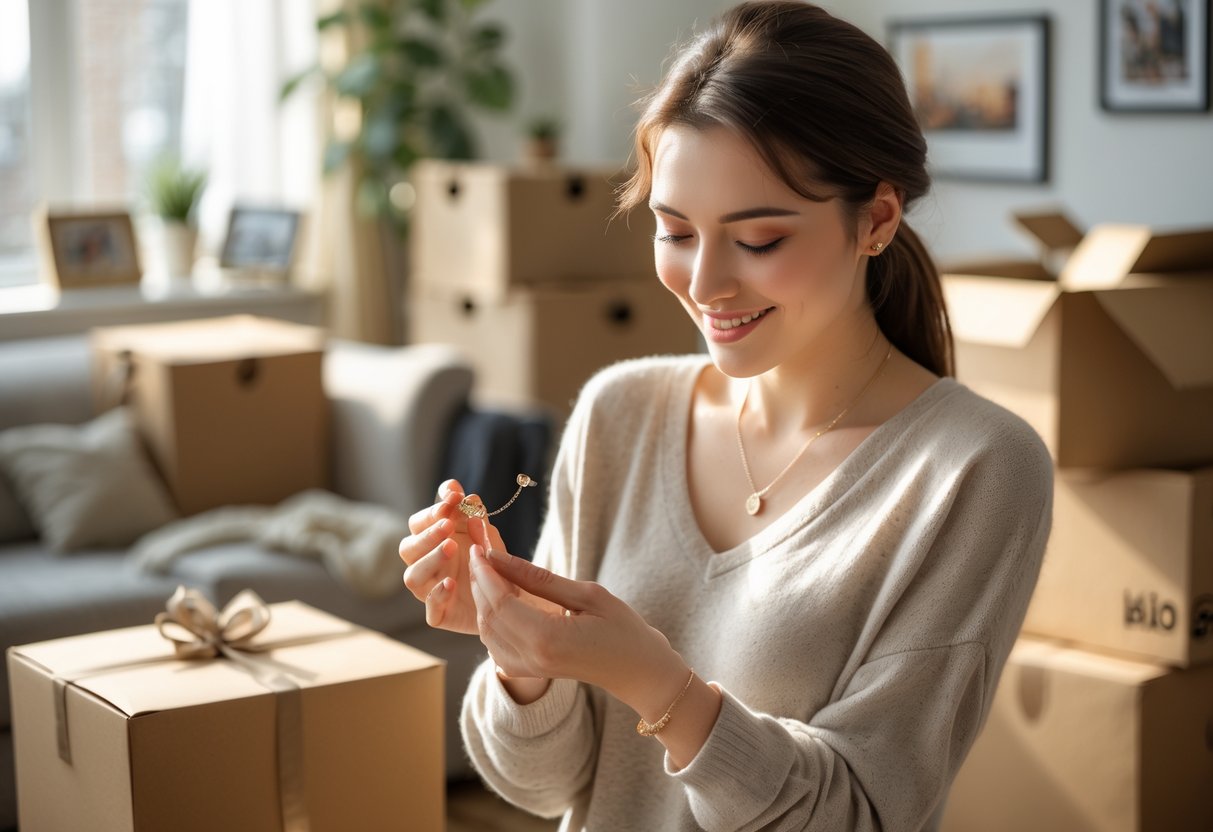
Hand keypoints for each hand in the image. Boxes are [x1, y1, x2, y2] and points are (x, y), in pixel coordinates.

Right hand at [399, 479, 506, 634]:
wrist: (507, 595)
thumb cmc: (489, 560)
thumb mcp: (485, 532)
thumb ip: (471, 511)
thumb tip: (457, 488)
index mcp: (430, 542)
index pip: (418, 523)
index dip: (432, 511)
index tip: (454, 499)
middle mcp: (424, 565)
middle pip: (408, 548)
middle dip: (427, 535)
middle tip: (448, 525)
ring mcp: (429, 590)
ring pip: (412, 577)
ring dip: (429, 560)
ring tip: (451, 547)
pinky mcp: (440, 614)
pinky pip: (430, 609)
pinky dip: (438, 594)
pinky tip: (452, 582)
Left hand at [466, 540, 684, 713]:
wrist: (638, 671)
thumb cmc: (622, 629)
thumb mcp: (587, 594)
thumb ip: (540, 578)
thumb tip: (500, 558)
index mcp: (547, 638)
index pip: (500, 601)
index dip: (486, 572)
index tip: (479, 547)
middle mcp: (532, 658)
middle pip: (489, 616)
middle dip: (479, 582)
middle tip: (479, 554)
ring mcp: (529, 669)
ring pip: (487, 632)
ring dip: (483, 601)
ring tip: (489, 572)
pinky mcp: (530, 672)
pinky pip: (496, 646)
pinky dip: (492, 620)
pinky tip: (500, 599)